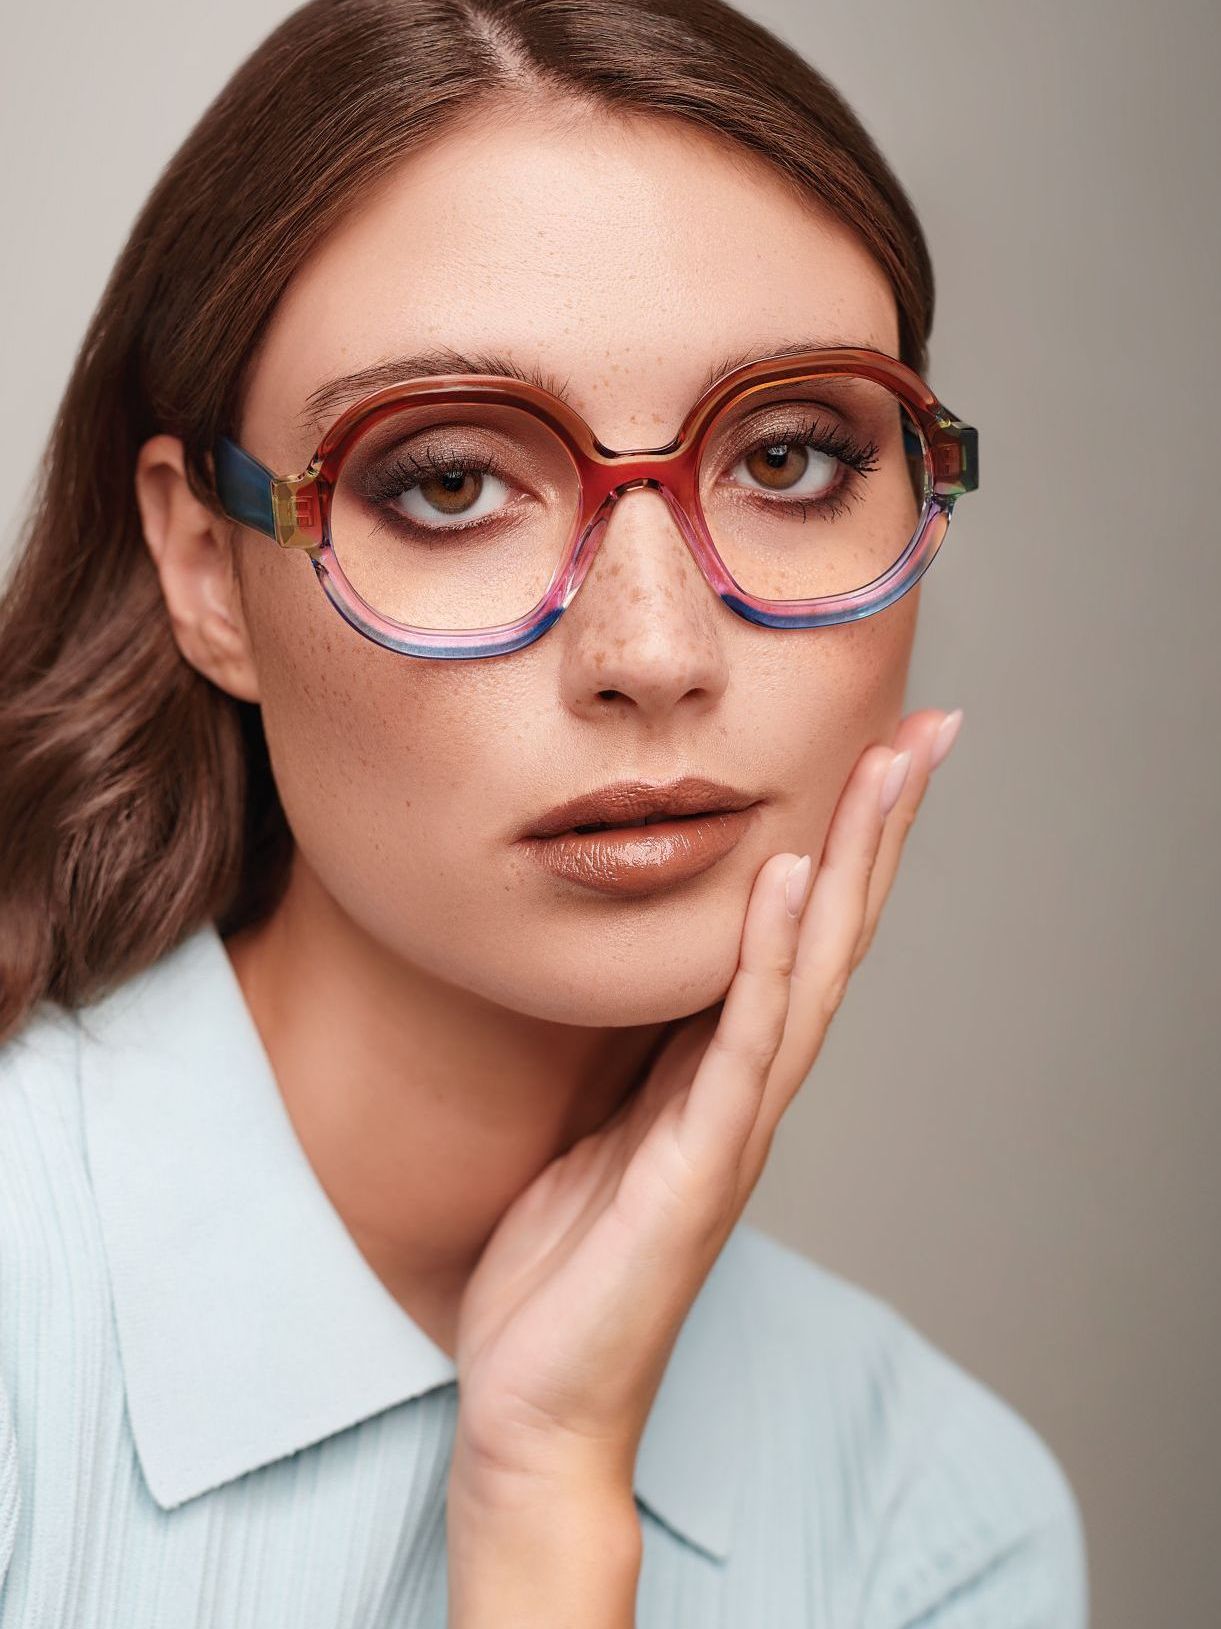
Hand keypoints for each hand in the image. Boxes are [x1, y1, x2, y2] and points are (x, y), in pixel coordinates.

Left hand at [447, 708, 961, 1504]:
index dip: (845, 847)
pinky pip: (738, 1049)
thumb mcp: (601, 1127)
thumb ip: (643, 1056)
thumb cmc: (566, 1270)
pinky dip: (770, 963)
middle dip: (879, 830)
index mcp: (721, 1076)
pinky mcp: (693, 1171)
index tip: (879, 752)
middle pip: (834, 938)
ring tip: (889, 768)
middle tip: (931, 730)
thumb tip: (647, 976)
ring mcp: (731, 1131)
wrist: (539, 1408)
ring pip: (813, 977)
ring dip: (852, 868)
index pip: (802, 941)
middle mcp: (746, 1093)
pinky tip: (789, 883)